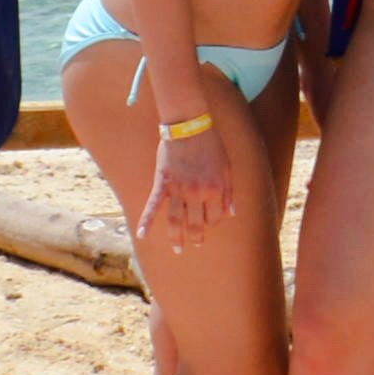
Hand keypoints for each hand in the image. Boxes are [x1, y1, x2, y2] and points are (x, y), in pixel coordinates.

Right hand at [142, 116, 248, 248]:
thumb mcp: (227, 167)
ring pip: (175, 221)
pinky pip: (153, 206)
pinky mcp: (163, 183)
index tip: (209, 220)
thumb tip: (232, 213)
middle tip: (195, 243)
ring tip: (178, 249)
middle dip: (196, 237)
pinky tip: (141, 234)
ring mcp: (179, 190)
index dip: (213, 221)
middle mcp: (197, 194)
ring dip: (176, 238)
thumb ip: (229, 192)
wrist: (189, 124)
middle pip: (196, 224)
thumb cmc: (211, 144)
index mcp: (216, 190)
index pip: (216, 218)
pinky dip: (146, 221)